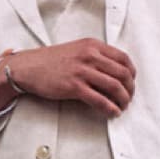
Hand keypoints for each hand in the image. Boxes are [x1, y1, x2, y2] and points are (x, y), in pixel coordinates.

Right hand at [0, 39, 135, 117]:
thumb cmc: (50, 61)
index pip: (123, 58)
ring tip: (122, 106)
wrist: (28, 67)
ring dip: (123, 100)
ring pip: (114, 87)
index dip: (131, 73)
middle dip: (130, 89)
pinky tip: (112, 112)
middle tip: (128, 98)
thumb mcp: (76, 50)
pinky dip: (110, 108)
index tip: (131, 82)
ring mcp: (82, 71)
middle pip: (122, 73)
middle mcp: (90, 55)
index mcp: (92, 45)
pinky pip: (99, 100)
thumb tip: (113, 72)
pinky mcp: (74, 86)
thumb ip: (95, 56)